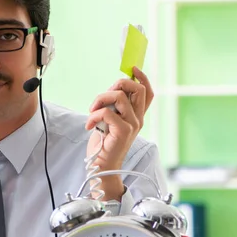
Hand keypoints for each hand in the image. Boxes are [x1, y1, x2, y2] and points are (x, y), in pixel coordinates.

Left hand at [84, 67, 153, 199]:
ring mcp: (132, 126)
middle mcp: (138, 120)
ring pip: (120, 97)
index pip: (147, 93)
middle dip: (117, 85)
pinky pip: (107, 112)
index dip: (143, 78)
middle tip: (101, 98)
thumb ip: (113, 107)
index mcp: (137, 117)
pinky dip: (94, 115)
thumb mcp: (109, 122)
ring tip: (91, 111)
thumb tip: (110, 91)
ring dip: (100, 99)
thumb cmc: (103, 145)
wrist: (101, 167)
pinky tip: (89, 125)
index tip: (132, 69)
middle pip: (136, 89)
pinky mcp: (123, 132)